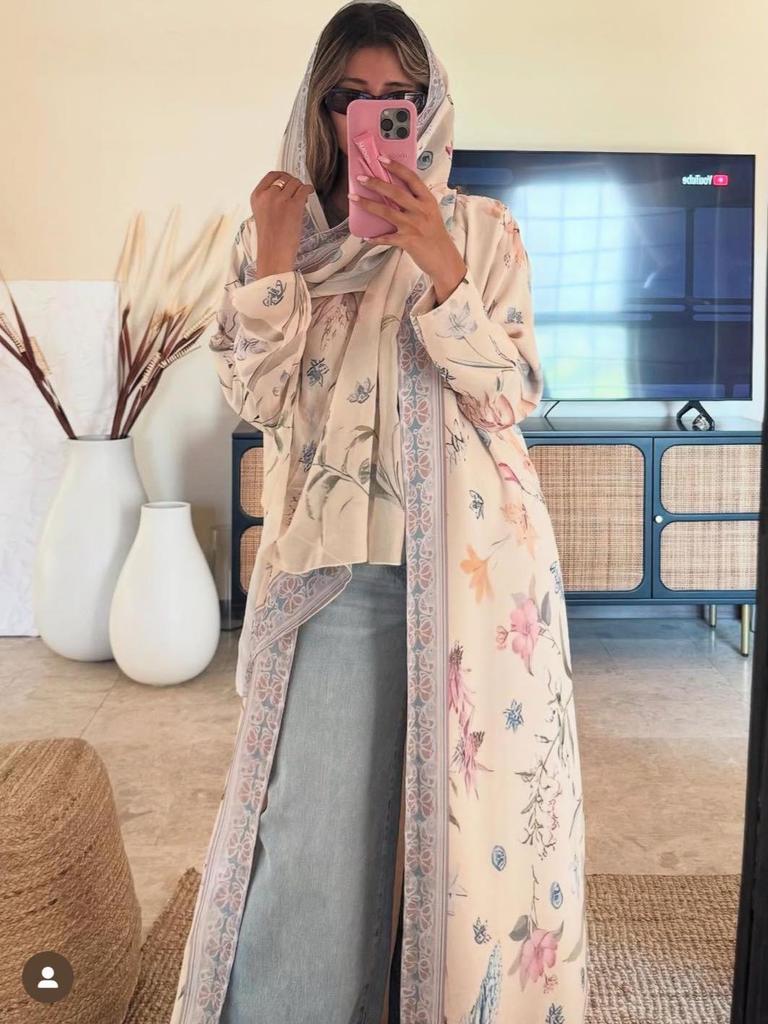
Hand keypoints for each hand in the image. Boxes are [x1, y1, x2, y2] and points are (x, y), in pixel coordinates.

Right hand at [250, 171, 313, 277]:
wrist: (274, 254)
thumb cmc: (270, 239)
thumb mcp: (262, 214)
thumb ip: (269, 199)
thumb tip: (287, 188)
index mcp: (257, 196)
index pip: (271, 175)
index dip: (283, 176)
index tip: (289, 179)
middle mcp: (268, 195)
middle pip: (286, 179)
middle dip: (293, 184)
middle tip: (297, 193)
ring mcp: (281, 199)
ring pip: (296, 183)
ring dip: (301, 188)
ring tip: (302, 198)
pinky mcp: (294, 206)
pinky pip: (304, 189)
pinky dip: (308, 190)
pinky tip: (309, 193)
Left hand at [349, 158, 466, 302]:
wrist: (444, 258)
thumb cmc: (435, 235)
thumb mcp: (430, 213)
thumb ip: (416, 202)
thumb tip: (394, 192)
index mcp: (427, 200)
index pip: (411, 178)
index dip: (396, 167)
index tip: (382, 159)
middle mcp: (421, 210)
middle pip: (395, 192)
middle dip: (376, 183)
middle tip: (361, 178)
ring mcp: (413, 226)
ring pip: (386, 212)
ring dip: (367, 204)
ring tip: (353, 198)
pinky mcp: (407, 241)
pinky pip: (386, 238)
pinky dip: (375, 238)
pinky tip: (365, 237)